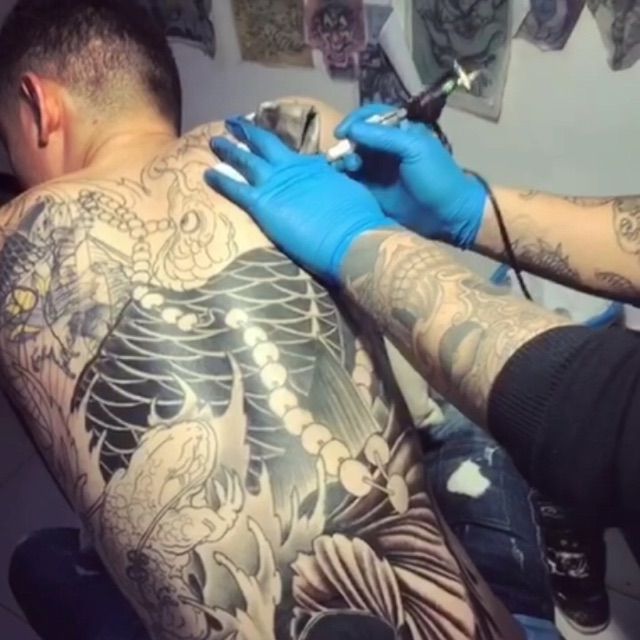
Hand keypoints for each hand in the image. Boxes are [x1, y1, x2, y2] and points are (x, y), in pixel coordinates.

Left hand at [204, 117, 397, 284]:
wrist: (352, 235)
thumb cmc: (360, 220)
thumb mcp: (350, 193)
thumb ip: (335, 186)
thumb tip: (334, 188)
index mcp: (314, 166)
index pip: (289, 151)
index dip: (273, 142)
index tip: (263, 134)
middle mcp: (292, 168)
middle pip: (264, 144)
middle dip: (246, 132)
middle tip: (232, 123)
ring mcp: (276, 183)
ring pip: (245, 160)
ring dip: (228, 149)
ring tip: (214, 141)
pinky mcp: (262, 203)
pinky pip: (234, 187)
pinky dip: (220, 180)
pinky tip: (207, 175)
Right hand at [335, 104, 487, 248]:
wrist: (447, 215)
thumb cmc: (437, 177)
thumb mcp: (415, 149)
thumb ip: (384, 136)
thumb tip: (352, 130)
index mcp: (400, 132)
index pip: (372, 117)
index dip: (356, 121)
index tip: (344, 132)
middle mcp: (386, 148)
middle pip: (358, 138)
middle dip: (348, 143)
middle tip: (348, 156)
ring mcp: (378, 170)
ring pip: (352, 158)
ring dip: (344, 159)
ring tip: (348, 167)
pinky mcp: (373, 190)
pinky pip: (352, 179)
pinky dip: (344, 177)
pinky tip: (342, 178)